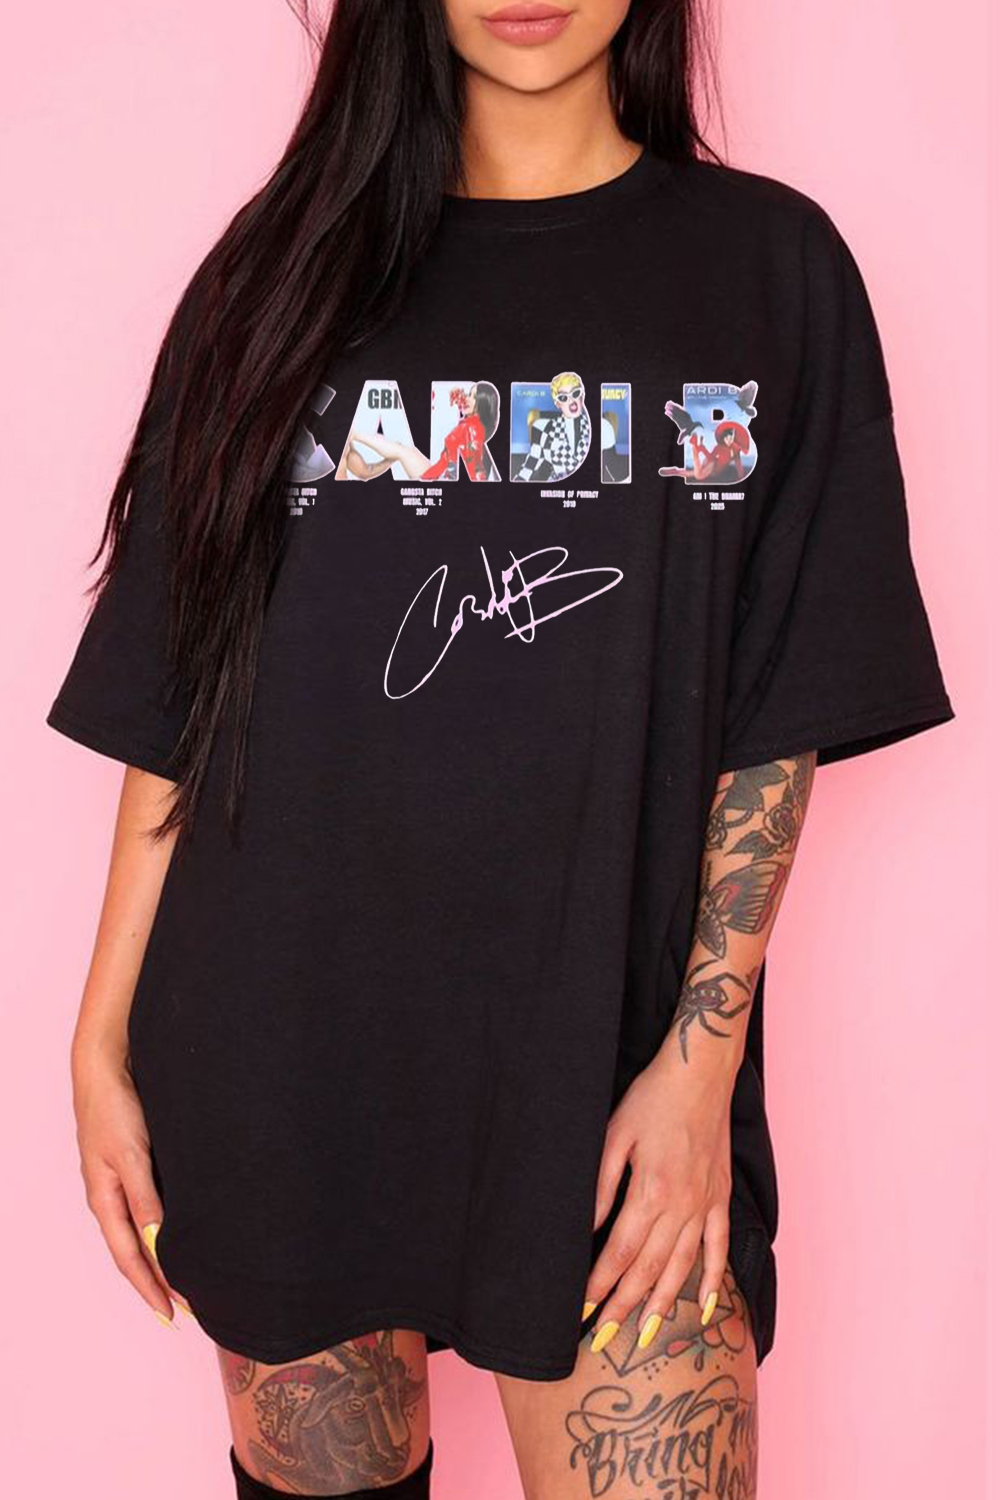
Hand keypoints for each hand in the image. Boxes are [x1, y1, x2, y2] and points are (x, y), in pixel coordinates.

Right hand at [71, 1035, 181, 1324]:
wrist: (106, 1067)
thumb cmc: (114, 1108)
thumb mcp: (132, 1154)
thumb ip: (144, 1197)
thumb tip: (157, 1242)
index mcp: (104, 1200)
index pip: (130, 1257)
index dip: (150, 1288)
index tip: (172, 1315)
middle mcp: (111, 1198)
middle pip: (135, 1252)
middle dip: (159, 1282)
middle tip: (190, 1308)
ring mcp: (121, 1183)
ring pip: (143, 1232)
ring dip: (163, 1259)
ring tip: (189, 1281)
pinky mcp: (134, 1166)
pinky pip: (149, 1209)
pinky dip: (164, 1230)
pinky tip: (183, 1234)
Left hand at [583, 1044, 734, 1351]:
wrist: (700, 1074)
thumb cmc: (651, 1099)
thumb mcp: (614, 1136)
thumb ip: (600, 1187)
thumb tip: (582, 1230)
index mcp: (651, 1192)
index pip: (618, 1254)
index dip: (598, 1288)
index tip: (580, 1313)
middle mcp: (682, 1207)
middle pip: (648, 1270)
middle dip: (623, 1307)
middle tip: (603, 1339)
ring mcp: (705, 1204)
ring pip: (682, 1268)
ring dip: (663, 1304)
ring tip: (645, 1335)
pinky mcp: (721, 1197)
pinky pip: (719, 1247)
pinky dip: (715, 1280)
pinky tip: (708, 1309)